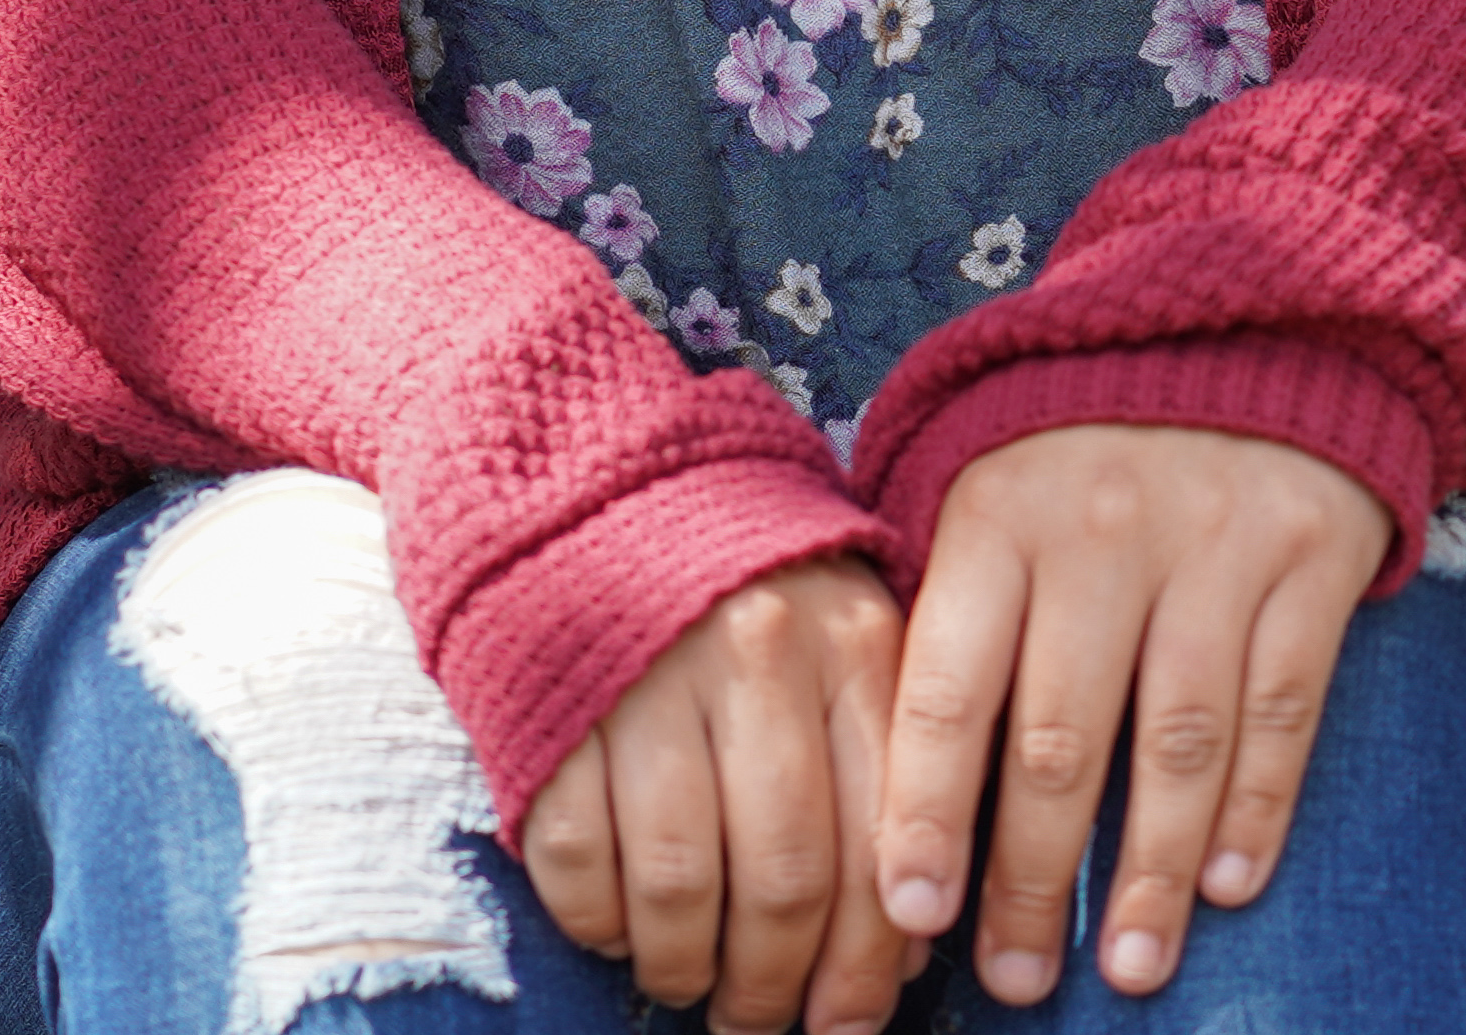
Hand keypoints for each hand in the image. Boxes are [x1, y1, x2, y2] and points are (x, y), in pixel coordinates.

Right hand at [516, 553, 921, 1034]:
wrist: (600, 485)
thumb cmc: (747, 590)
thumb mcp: (845, 641)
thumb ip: (888, 770)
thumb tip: (910, 940)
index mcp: (853, 643)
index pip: (882, 838)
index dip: (871, 956)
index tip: (854, 1020)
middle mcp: (760, 656)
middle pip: (785, 877)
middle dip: (776, 984)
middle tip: (761, 1025)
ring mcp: (650, 679)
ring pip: (682, 885)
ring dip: (687, 967)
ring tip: (690, 985)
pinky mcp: (554, 707)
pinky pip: (579, 860)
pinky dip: (599, 923)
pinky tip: (618, 932)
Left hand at [880, 425, 1398, 1004]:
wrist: (1254, 313)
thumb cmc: (1084, 432)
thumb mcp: (988, 470)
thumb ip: (940, 598)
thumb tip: (868, 765)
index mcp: (999, 514)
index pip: (949, 690)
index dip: (926, 813)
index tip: (910, 918)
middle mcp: (1103, 530)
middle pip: (1061, 741)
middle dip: (1033, 882)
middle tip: (1015, 982)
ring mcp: (1216, 542)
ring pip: (1177, 742)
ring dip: (1153, 873)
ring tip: (1129, 969)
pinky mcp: (1312, 553)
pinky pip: (1284, 705)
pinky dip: (1259, 806)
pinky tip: (1229, 886)